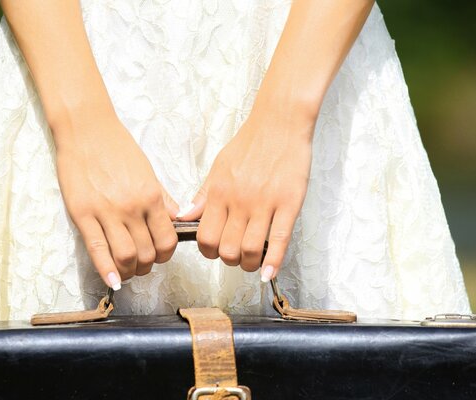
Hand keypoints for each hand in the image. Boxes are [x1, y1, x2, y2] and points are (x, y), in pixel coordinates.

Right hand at [53, 104, 179, 289]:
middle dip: (147, 266)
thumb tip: (177, 218)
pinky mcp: (83, 214)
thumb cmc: (118, 148)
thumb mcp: (148, 171)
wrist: (86, 130)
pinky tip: (111, 281)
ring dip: (128, 271)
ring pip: (125, 256)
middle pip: (146, 253)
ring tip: (126, 271)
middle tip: (141, 266)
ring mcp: (107, 212)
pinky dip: (106, 269)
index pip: (167, 240)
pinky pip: (97, 249)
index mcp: (151, 196)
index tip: (160, 256)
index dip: (166, 255)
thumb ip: (162, 198)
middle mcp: (132, 208)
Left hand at [176, 110, 313, 281]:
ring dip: (249, 263)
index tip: (216, 251)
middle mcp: (239, 200)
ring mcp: (265, 203)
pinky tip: (269, 272)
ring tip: (252, 261)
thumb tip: (185, 217)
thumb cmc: (249, 144)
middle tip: (235, 257)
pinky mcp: (289, 203)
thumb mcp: (218, 167)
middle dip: (229, 261)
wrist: (280, 122)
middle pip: (226, 249)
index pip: (205, 237)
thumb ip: (203, 195)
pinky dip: (273, 262)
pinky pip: (279, 240)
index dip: (208, 252)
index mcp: (219, 192)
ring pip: (250, 250)